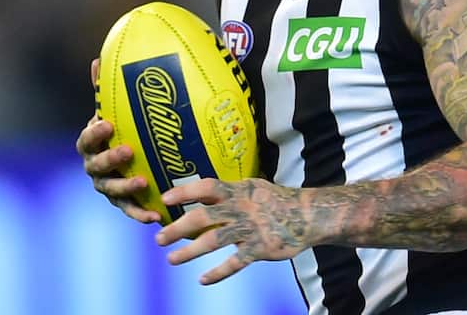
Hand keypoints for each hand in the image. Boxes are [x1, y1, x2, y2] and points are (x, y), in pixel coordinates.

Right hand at [77, 58, 160, 223]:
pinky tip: (155, 217)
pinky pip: (130, 211)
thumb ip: (105, 89)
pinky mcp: (122, 204)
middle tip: (128, 151)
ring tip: (142, 182)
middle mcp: (94, 168)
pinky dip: (140, 214)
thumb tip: (97, 59)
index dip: (95, 132)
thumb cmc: (120, 130)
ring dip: (125, 188)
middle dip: (110, 159)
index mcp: (91, 144)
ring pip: (112, 191)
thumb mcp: (113, 111)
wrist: (126, 160)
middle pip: (97, 166)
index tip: (108, 124)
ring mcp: (107, 187)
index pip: (87, 138)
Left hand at [154, 178, 313, 284]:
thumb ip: (229, 192)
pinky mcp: (260, 248)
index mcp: (238, 191)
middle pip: (203, 216)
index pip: (207, 187)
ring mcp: (250, 229)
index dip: (185, 192)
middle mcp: (240, 208)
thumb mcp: (253, 188)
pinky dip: (218, 273)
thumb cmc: (276, 201)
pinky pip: (235, 262)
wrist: (307, 215)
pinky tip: (203, 279)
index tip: (165, 198)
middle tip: (159, 238)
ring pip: (213, 240)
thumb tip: (202, 193)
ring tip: (172, 259)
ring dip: (189, 251)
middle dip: (178, 228)